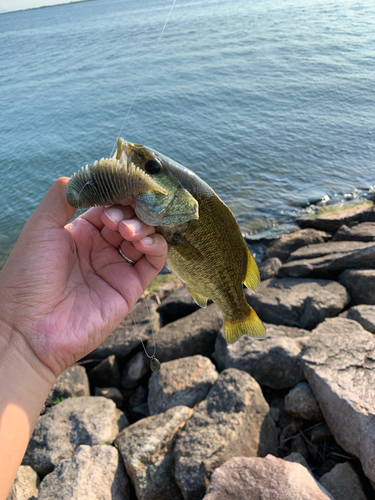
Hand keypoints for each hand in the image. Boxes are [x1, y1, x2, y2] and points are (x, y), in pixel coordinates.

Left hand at [0, 177, 166, 382]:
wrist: (28, 328)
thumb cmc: (28, 277)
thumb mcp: (40, 228)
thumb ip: (62, 198)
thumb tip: (87, 177)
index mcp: (78, 233)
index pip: (108, 205)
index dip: (117, 194)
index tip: (125, 184)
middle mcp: (99, 248)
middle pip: (129, 218)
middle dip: (130, 210)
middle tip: (121, 213)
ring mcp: (115, 268)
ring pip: (144, 237)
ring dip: (142, 226)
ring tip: (125, 230)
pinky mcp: (129, 288)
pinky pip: (153, 262)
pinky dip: (156, 246)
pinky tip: (142, 240)